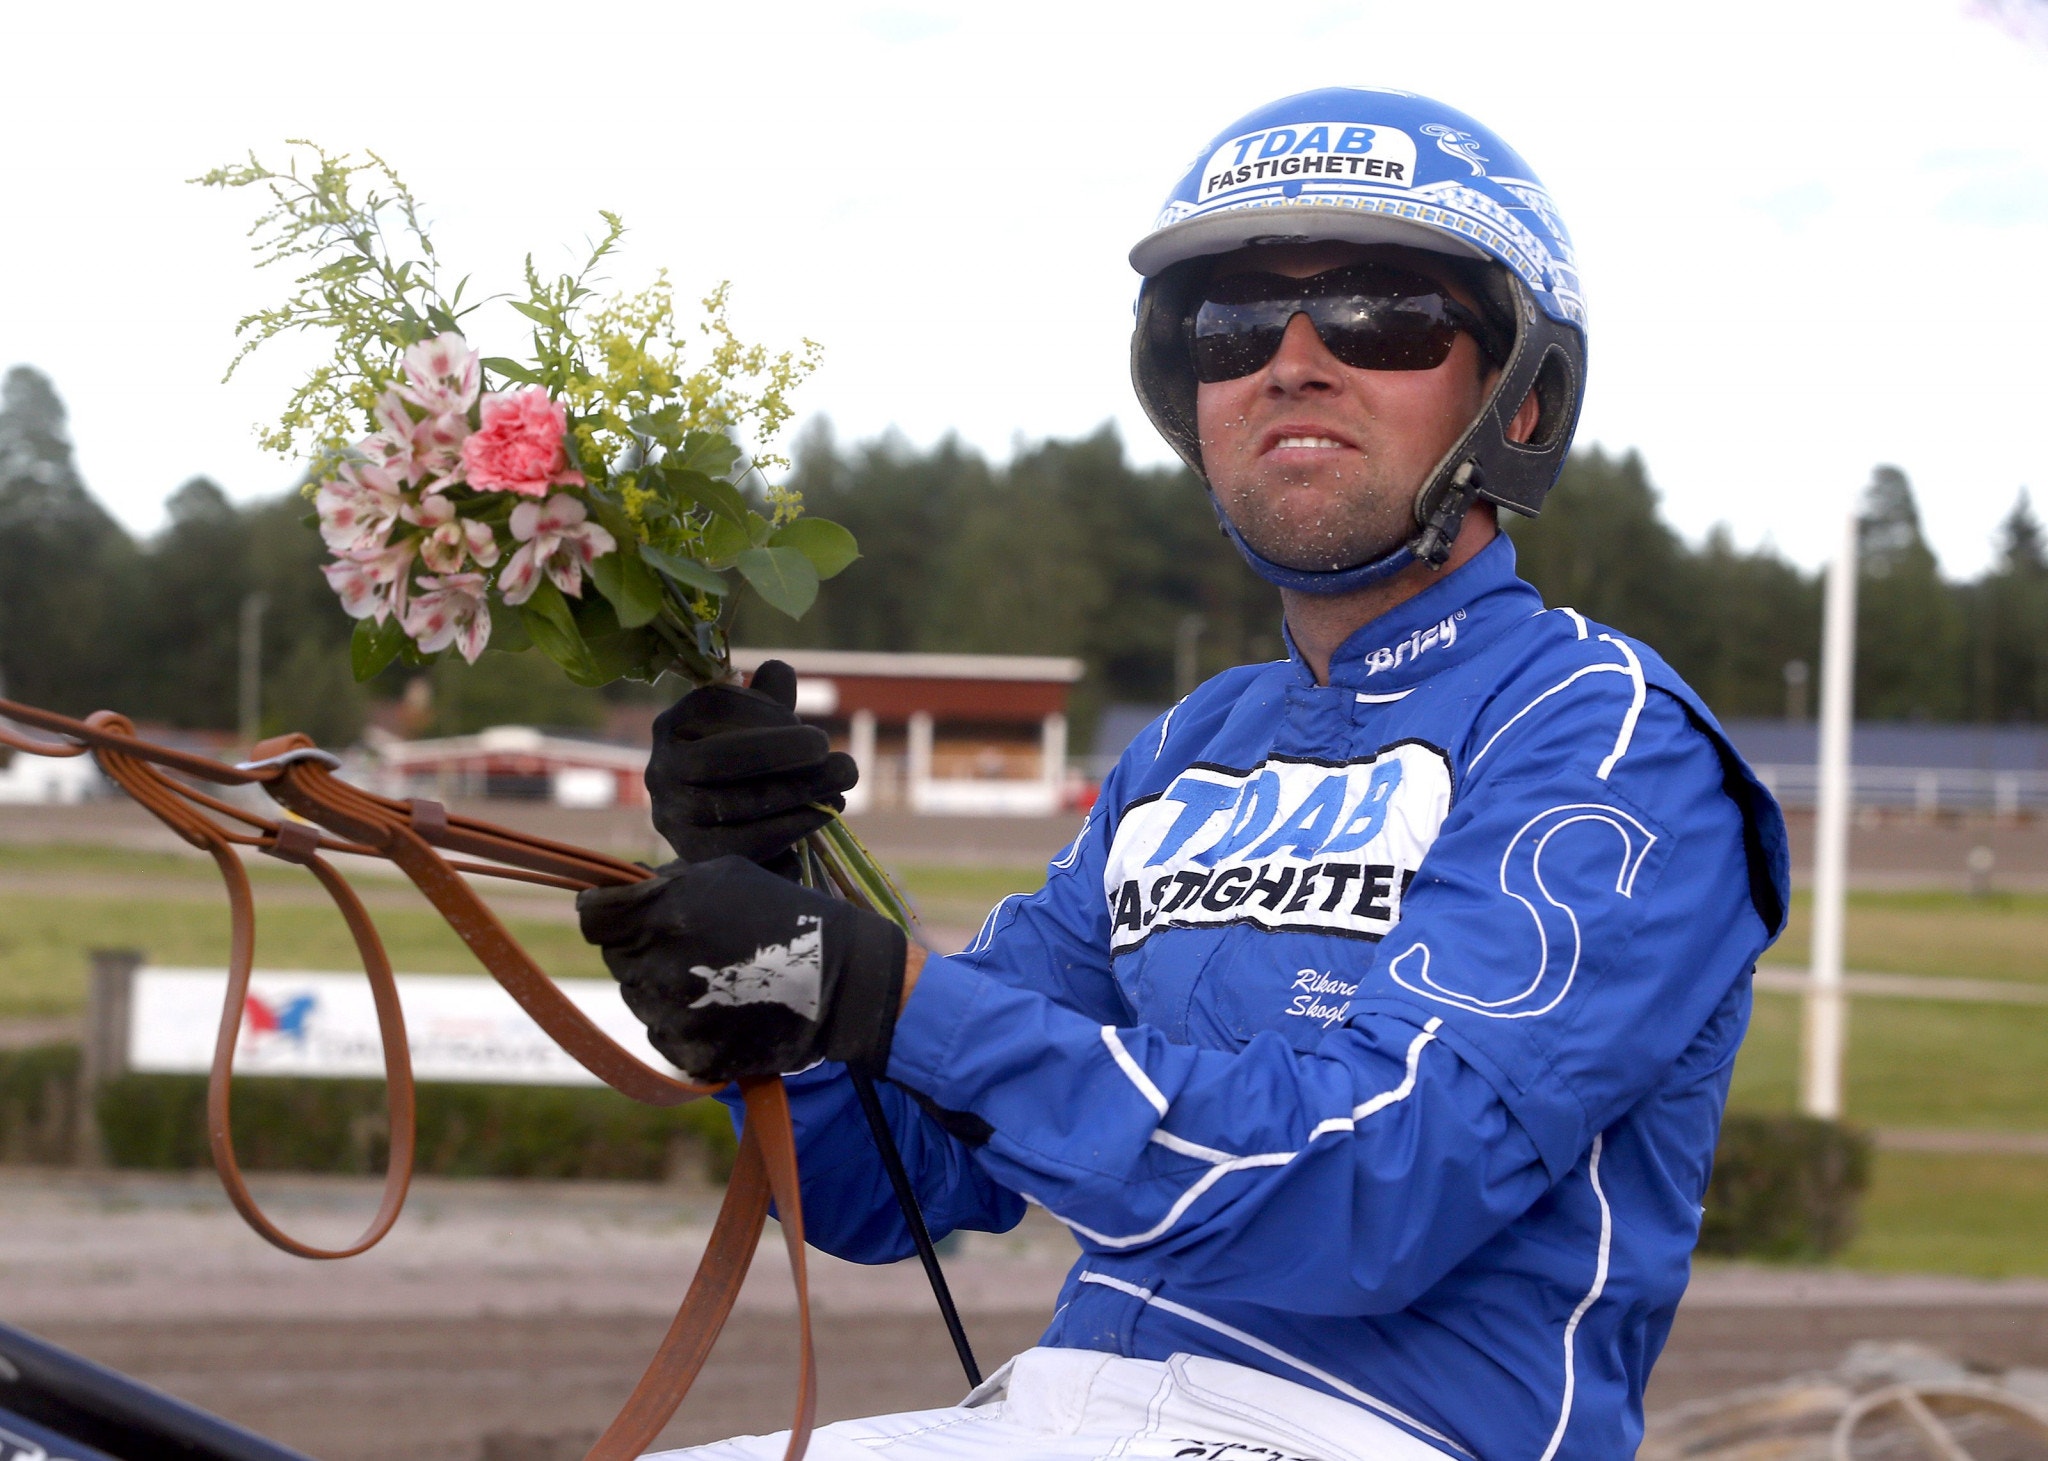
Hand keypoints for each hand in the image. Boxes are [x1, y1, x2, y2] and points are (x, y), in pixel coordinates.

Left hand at [577, 856, 906, 1083]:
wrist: (843, 982)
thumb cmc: (786, 916)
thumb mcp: (727, 875)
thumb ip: (666, 881)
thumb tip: (622, 888)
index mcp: (663, 912)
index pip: (594, 915)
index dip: (608, 913)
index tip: (625, 914)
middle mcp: (658, 963)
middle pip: (617, 958)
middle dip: (644, 948)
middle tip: (696, 945)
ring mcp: (672, 1014)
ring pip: (638, 998)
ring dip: (664, 987)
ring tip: (718, 976)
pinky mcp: (690, 1054)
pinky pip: (664, 1035)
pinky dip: (685, 1024)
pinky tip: (723, 1007)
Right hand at [645, 660, 858, 871]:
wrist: (727, 832)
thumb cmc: (746, 767)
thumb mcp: (755, 726)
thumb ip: (768, 699)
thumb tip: (779, 672)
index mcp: (674, 725)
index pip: (714, 708)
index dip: (765, 713)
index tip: (810, 729)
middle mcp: (662, 768)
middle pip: (719, 758)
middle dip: (781, 751)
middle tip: (827, 748)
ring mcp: (672, 814)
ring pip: (735, 803)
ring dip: (796, 790)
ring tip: (841, 781)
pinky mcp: (692, 852)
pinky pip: (743, 842)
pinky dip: (789, 827)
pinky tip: (824, 813)